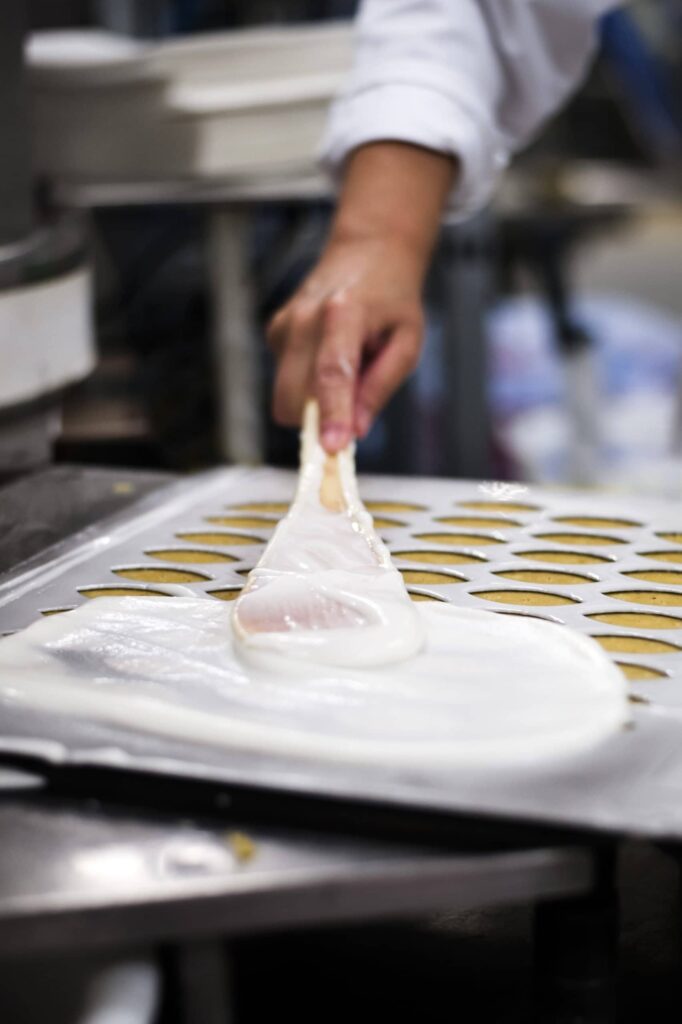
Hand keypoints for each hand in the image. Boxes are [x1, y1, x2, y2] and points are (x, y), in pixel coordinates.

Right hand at [267, 231, 423, 452]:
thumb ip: (382, 386)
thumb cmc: (392, 299)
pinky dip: (306, 384)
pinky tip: (328, 355)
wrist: (368, 252)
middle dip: (318, 420)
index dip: (331, 415)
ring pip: (285, 397)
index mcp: (345, 314)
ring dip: (314, 402)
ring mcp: (284, 325)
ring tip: (347, 369)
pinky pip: (285, 382)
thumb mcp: (408, 342)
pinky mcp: (274, 333)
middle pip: (295, 397)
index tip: (332, 448)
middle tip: (355, 408)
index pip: (332, 373)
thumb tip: (357, 431)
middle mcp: (305, 318)